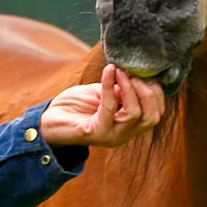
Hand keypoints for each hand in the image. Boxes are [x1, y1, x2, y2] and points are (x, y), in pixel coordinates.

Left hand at [38, 65, 163, 148]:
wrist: (49, 120)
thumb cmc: (77, 105)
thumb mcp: (106, 93)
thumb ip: (122, 88)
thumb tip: (136, 73)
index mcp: (129, 125)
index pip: (156, 113)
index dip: (156, 93)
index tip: (145, 73)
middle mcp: (124, 134)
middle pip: (152, 118)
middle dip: (149, 92)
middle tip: (136, 73)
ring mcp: (111, 136)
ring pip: (134, 114)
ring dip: (130, 88)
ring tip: (121, 71)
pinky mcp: (95, 133)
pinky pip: (108, 107)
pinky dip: (110, 85)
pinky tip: (109, 70)